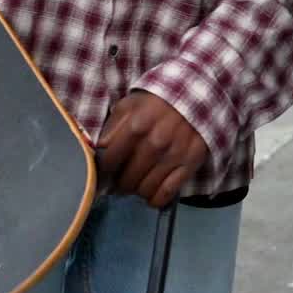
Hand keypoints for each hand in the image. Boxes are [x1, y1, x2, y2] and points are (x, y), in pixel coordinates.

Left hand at [96, 91, 208, 208]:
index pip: (110, 161)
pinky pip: (167, 194)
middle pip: (127, 180)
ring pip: (145, 190)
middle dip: (120, 183)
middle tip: (122, 179)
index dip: (104, 170)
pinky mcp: (190, 164)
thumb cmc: (156, 102)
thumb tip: (99, 150)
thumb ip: (112, 126)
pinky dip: (155, 198)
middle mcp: (154, 143)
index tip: (106, 171)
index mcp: (136, 126)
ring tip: (137, 182)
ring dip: (137, 190)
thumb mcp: (130, 105)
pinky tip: (152, 191)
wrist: (194, 94)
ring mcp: (173, 155)